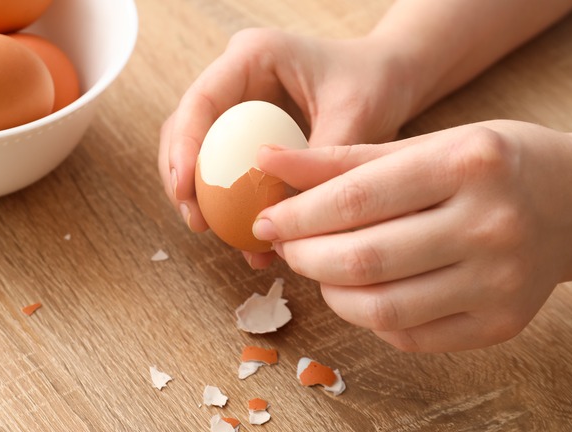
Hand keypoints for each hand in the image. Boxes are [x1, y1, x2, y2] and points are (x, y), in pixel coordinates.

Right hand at [158, 28, 417, 266]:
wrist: (389, 80)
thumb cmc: (374, 83)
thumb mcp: (355, 116)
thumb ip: (318, 159)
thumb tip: (282, 213)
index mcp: (253, 56)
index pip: (202, 100)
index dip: (184, 145)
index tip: (185, 190)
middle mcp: (235, 78)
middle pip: (185, 127)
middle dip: (182, 177)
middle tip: (196, 221)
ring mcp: (237, 105)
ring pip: (197, 150)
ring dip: (198, 193)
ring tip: (211, 232)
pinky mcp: (244, 132)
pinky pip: (223, 167)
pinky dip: (226, 201)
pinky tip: (242, 234)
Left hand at [252, 120, 571, 351]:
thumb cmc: (489, 164)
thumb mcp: (423, 145)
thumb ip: (342, 159)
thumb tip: (266, 162)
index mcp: (467, 164)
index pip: (355, 200)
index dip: (296, 216)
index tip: (266, 220)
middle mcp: (490, 224)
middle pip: (364, 259)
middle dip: (305, 257)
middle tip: (287, 246)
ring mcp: (500, 281)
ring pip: (381, 307)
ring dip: (331, 292)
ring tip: (320, 269)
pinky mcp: (501, 323)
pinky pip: (410, 335)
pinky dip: (369, 317)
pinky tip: (362, 292)